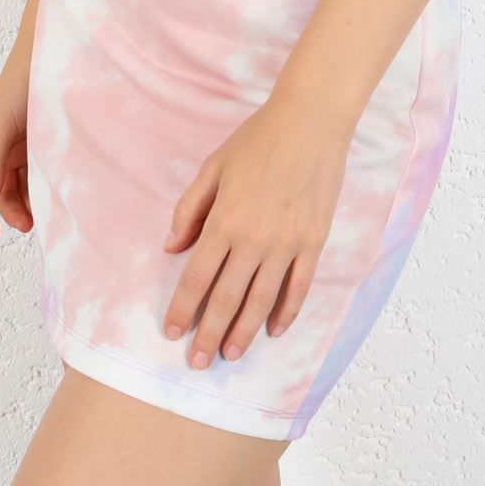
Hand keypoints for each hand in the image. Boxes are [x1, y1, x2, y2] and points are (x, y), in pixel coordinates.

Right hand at [0, 44, 33, 239]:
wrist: (51, 51)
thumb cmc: (21, 81)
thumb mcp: (1, 123)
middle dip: (10, 209)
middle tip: (29, 225)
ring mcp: (20, 140)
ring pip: (18, 181)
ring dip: (26, 200)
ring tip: (42, 213)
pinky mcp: (40, 136)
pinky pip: (36, 168)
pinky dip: (39, 183)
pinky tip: (50, 192)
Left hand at [161, 93, 352, 368]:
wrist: (310, 122)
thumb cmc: (257, 140)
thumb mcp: (213, 167)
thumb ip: (189, 209)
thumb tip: (171, 248)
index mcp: (224, 220)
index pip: (197, 277)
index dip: (182, 308)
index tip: (172, 332)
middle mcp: (254, 239)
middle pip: (227, 298)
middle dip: (208, 334)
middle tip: (198, 363)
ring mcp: (287, 244)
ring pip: (261, 301)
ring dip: (244, 332)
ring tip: (230, 354)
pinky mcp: (313, 242)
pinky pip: (298, 287)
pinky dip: (286, 313)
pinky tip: (274, 331)